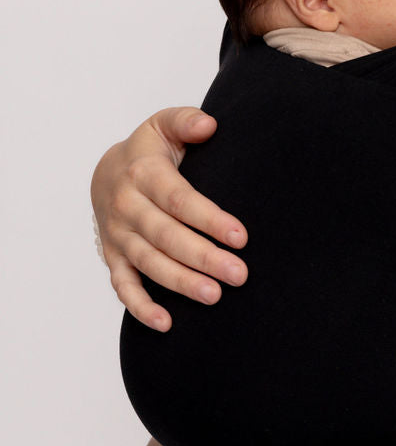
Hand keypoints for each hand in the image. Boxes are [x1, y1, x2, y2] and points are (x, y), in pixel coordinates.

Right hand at [91, 107, 247, 330]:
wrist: (104, 173)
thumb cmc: (147, 152)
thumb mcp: (163, 126)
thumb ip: (185, 121)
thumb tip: (209, 125)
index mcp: (142, 174)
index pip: (178, 200)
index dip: (209, 219)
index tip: (240, 236)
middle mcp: (126, 207)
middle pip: (166, 237)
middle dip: (203, 257)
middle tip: (238, 274)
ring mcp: (118, 236)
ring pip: (149, 264)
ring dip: (181, 283)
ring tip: (214, 296)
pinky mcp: (113, 258)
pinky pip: (123, 287)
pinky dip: (141, 308)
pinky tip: (167, 323)